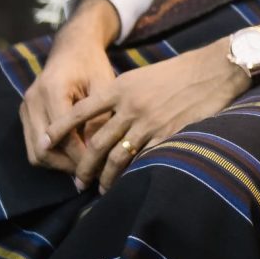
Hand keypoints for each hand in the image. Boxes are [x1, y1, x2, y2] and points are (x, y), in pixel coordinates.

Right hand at [22, 0, 118, 170]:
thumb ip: (99, 118)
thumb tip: (97, 154)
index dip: (82, 156)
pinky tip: (73, 156)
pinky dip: (52, 156)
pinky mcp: (25, 114)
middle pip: (44, 149)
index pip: (63, 135)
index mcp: (52, 89)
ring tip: (84, 168)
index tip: (101, 168)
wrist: (73, 48)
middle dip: (69, 166)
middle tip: (92, 174)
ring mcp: (25, 108)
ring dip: (59, 165)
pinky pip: (33, 145)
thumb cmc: (93, 65)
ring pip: (35, 153)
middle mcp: (33, 100)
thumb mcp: (104, 87)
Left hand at [56, 16, 259, 193]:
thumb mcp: (141, 77)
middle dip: (82, 165)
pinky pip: (143, 160)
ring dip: (105, 177)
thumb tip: (99, 119)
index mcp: (120, 88)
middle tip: (77, 181)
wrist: (214, 69)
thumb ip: (119, 97)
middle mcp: (129, 106)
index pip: (80, 111)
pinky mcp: (168, 134)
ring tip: (100, 189)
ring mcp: (149, 122)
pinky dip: (132, 175)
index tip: (46, 142)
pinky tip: (129, 184)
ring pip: (116, 157)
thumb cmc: (178, 73)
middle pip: (95, 142)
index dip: (60, 128)